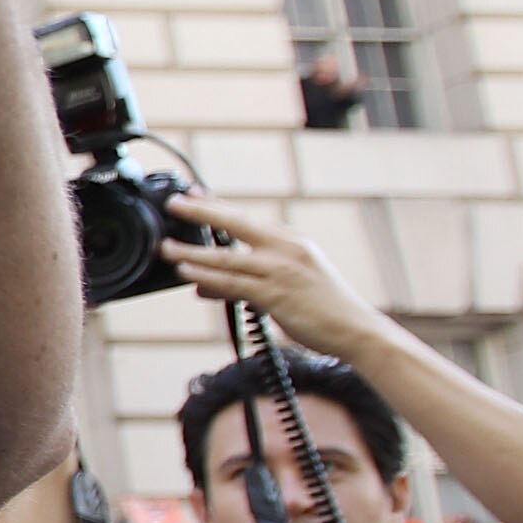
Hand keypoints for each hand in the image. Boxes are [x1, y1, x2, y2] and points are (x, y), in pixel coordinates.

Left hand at [159, 194, 395, 362]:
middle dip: (201, 212)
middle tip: (174, 204)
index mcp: (291, 240)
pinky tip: (188, 273)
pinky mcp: (276, 294)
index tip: (190, 193)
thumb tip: (201, 285)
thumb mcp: (285, 284)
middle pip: (236, 224)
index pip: (246, 218)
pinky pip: (234, 283)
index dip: (215, 205)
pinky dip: (208, 277)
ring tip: (167, 248)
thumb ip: (241, 282)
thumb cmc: (322, 307)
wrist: (355, 329)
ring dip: (193, 252)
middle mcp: (286, 249)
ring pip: (227, 257)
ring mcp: (281, 270)